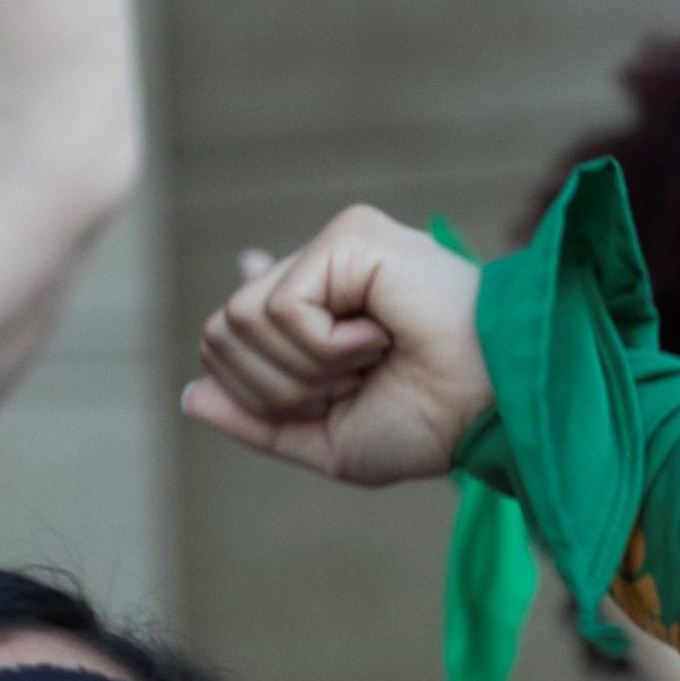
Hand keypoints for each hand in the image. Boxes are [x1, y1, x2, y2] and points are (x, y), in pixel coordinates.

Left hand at [184, 211, 489, 488]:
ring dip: (304, 369)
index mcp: (327, 311)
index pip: (239, 318)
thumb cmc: (432, 426)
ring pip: (239, 320)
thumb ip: (260, 422)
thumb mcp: (331, 442)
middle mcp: (326, 270)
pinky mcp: (349, 238)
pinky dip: (321, 346)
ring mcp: (334, 250)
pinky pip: (278, 308)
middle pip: (221, 335)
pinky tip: (376, 337)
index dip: (241, 345)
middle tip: (353, 384)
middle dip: (278, 388)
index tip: (281, 348)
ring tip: (368, 362)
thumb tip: (188, 395)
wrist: (491, 409)